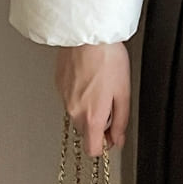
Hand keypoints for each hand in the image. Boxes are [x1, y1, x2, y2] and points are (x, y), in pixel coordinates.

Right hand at [55, 42, 130, 156]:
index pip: (92, 149)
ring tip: (100, 83)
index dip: (104, 145)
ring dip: (88, 107)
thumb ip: (121, 120)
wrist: (88, 34)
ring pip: (77, 113)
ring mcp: (63, 98)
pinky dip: (79, 93)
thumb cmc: (108, 58)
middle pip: (85, 130)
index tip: (111, 134)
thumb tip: (117, 139)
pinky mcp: (58, 84)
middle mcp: (73, 111)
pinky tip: (89, 76)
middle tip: (110, 101)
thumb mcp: (124, 92)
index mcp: (91, 116)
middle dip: (97, 122)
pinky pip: (70, 97)